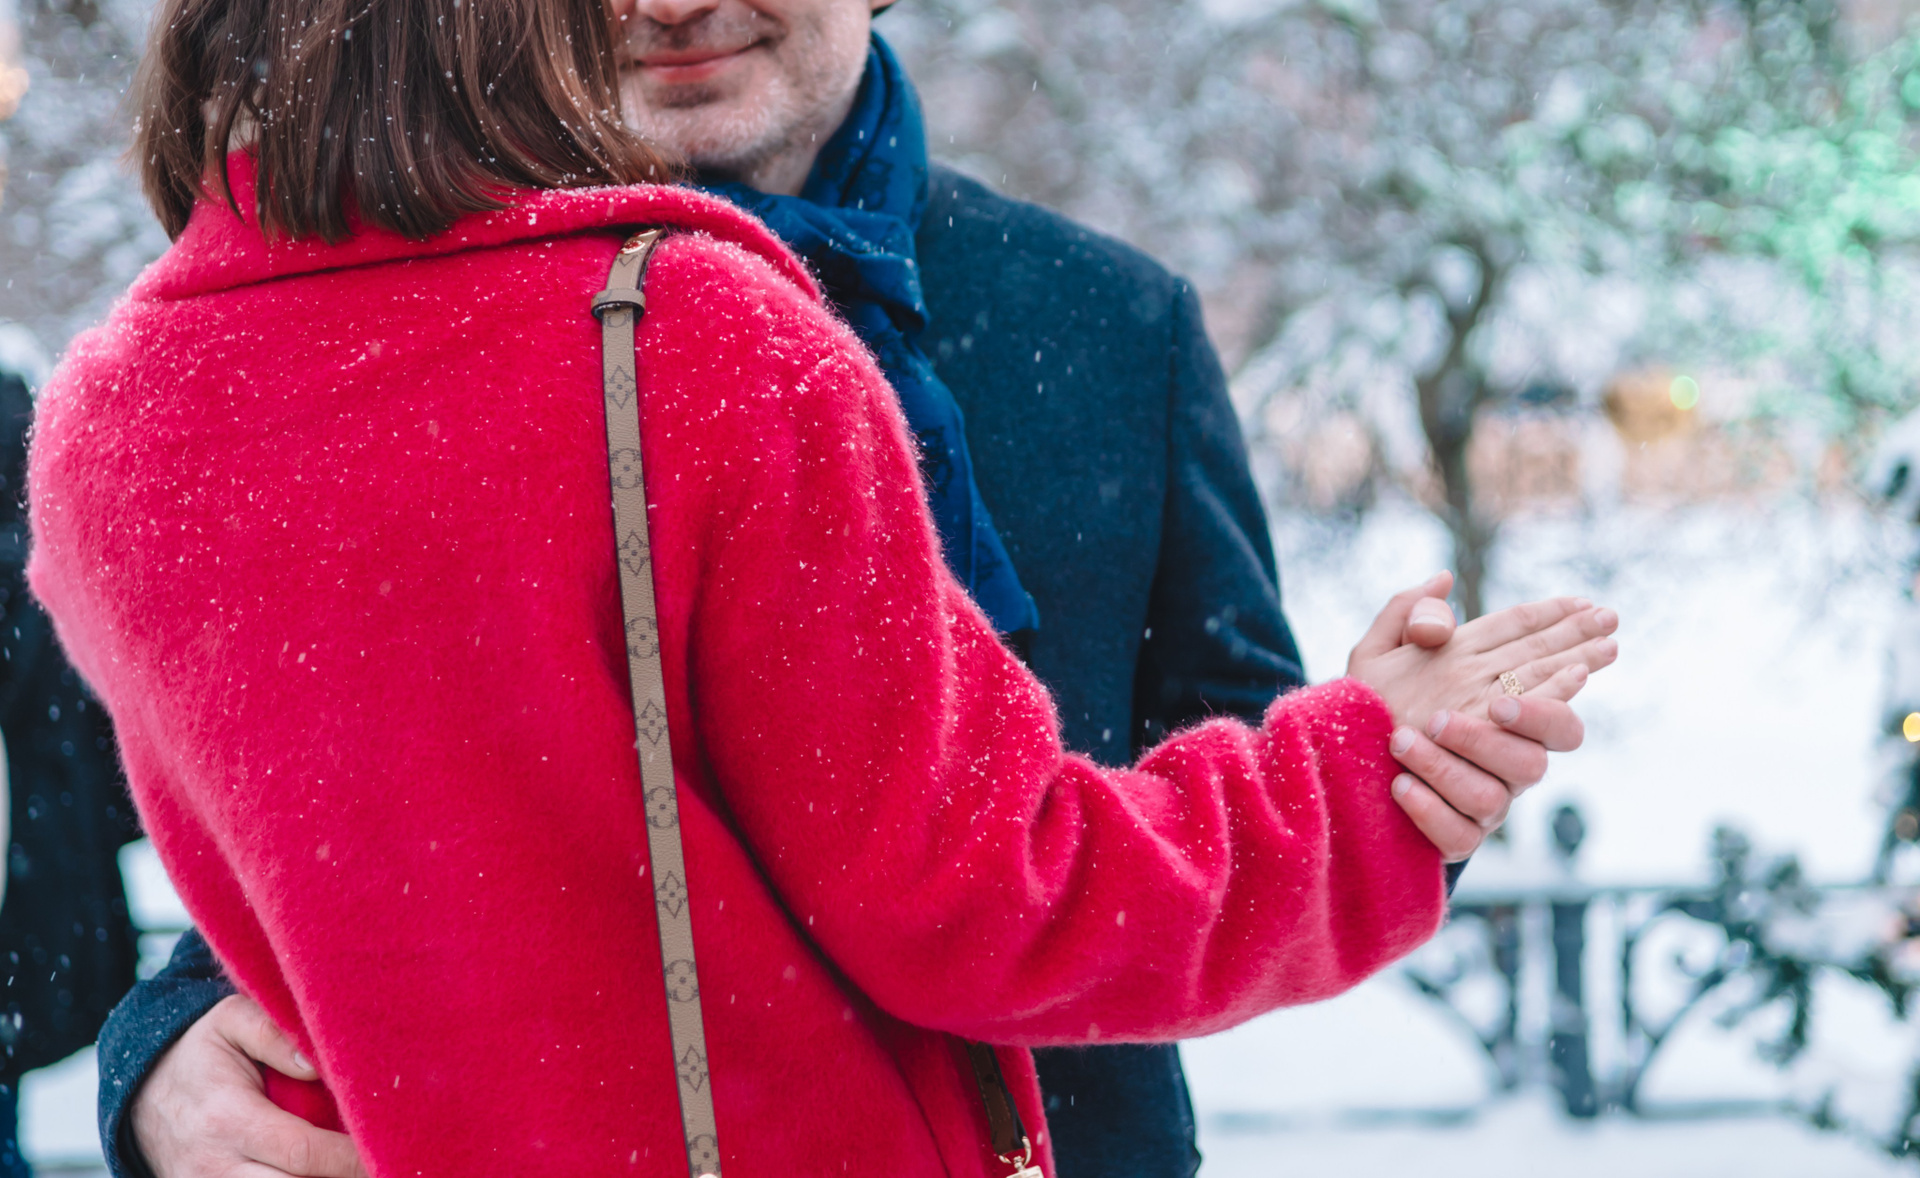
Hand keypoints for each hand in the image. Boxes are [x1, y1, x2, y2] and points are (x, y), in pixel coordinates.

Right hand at [129, 994, 367, 1177]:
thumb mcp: (230, 1021)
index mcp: (229, 1119)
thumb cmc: (200, 1054)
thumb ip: (272, 1034)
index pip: (304, 1152)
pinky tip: (326, 1177)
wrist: (142, 1093)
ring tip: (362, 1172)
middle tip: (386, 1168)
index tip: (387, 1151)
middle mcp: (216, 1167)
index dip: (350, 1159)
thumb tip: (315, 1064)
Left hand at [1348, 573, 1617, 859]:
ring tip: (1410, 736)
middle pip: (1557, 730)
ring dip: (1463, 755)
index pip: (1543, 662)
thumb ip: (1408, 618)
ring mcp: (1484, 794)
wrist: (1334, 776)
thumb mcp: (1375, 657)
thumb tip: (1444, 579)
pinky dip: (1430, 808)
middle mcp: (1501, 746)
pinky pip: (1459, 832)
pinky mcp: (1454, 836)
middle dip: (1544, 710)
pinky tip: (1401, 786)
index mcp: (1490, 696)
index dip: (1572, 635)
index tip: (1591, 611)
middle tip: (1499, 704)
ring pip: (1509, 782)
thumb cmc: (1365, 712)